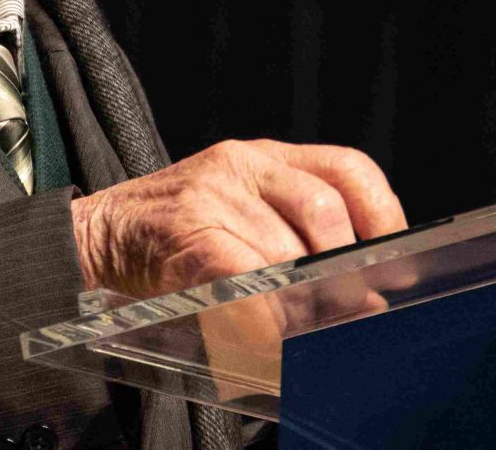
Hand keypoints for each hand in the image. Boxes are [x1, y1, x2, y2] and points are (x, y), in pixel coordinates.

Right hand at [70, 139, 406, 298]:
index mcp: (266, 158)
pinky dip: (262, 318)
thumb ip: (298, 245)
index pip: (347, 169)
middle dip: (341, 271)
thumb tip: (366, 301)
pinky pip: (241, 278)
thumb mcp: (241, 218)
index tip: (396, 262)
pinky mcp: (184, 228)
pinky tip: (265, 337)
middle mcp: (242, 164)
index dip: (383, 214)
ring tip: (295, 330)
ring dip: (299, 304)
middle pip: (322, 212)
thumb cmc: (178, 238)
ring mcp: (211, 192)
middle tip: (345, 310)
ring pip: (283, 251)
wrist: (99, 234)